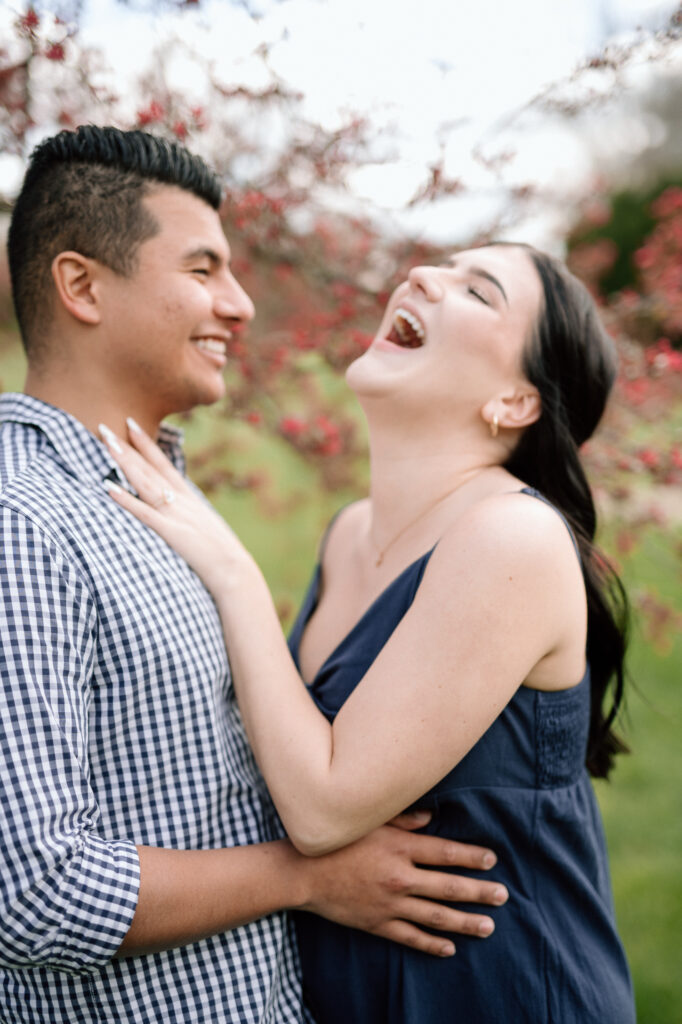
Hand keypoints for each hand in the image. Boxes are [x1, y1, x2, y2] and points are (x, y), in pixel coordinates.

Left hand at [100, 419, 253, 594]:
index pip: (162, 463)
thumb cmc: (220, 554)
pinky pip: (144, 513)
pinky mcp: (171, 533)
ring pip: (145, 483)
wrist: (235, 570)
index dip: (145, 444)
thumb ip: (187, 513)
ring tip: (106, 444)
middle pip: (149, 468)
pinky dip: (127, 500)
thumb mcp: (203, 525)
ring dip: (125, 462)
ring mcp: (176, 515)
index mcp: (188, 497)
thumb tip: (174, 507)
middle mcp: (181, 500)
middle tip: (104, 426)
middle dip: (126, 446)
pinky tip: (109, 488)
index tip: (129, 424)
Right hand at [298, 811, 507, 957]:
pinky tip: (450, 947)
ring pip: (436, 916)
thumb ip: (404, 820)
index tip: (492, 860)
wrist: (304, 872)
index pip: (446, 853)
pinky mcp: (378, 924)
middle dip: (479, 892)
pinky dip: (432, 943)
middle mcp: (400, 878)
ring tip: (488, 926)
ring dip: (465, 922)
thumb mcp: (371, 822)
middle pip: (449, 887)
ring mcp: (390, 904)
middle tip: (503, 896)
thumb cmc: (338, 840)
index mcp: (400, 848)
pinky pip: (411, 937)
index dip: (472, 857)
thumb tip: (432, 817)